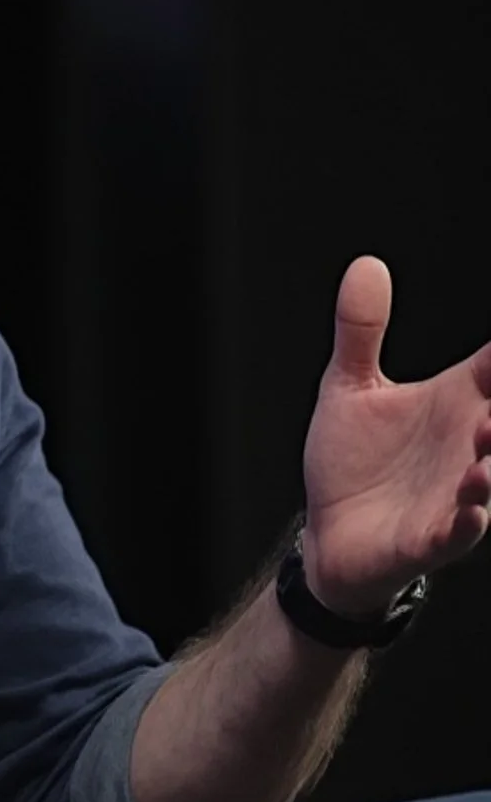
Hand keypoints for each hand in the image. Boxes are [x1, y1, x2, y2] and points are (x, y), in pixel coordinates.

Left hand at [301, 256, 490, 614]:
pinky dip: (467, 520)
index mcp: (458, 404)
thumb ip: (361, 329)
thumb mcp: (351, 386)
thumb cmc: (353, 460)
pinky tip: (471, 505)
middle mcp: (469, 447)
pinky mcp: (430, 537)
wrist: (327, 532)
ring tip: (488, 437)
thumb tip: (367, 264)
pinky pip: (458, 532)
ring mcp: (455, 495)